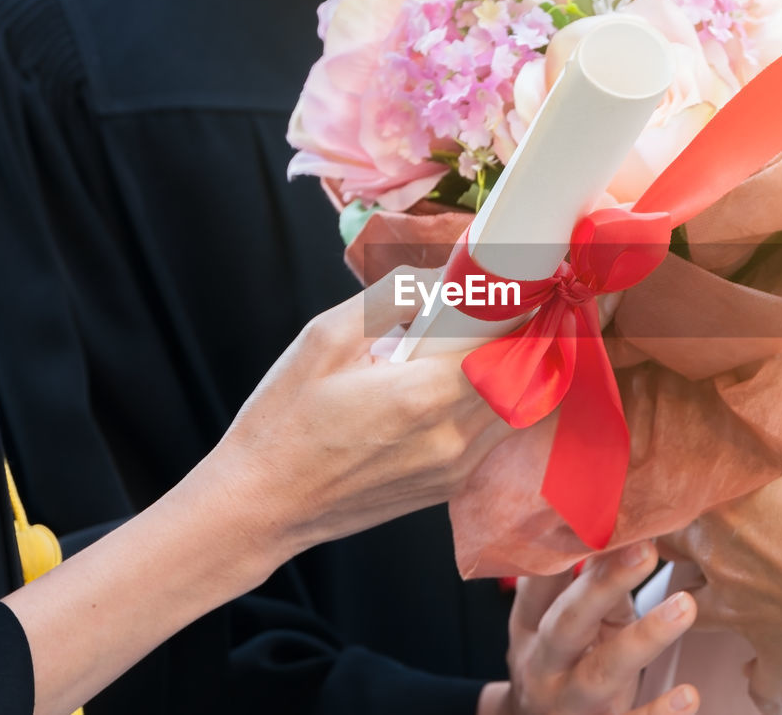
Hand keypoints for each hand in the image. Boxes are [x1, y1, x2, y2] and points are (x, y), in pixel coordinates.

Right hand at [211, 268, 511, 563]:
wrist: (261, 505)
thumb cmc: (284, 421)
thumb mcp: (325, 337)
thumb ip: (391, 297)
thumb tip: (441, 276)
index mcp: (423, 394)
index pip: (505, 341)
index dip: (516, 309)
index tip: (512, 287)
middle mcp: (451, 436)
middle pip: (520, 374)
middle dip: (516, 335)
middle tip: (495, 308)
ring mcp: (455, 467)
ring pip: (517, 408)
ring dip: (510, 371)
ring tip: (476, 343)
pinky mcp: (449, 485)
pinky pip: (495, 434)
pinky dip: (493, 403)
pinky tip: (457, 384)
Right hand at [479, 542, 699, 714]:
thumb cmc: (558, 664)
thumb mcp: (559, 623)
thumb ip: (586, 582)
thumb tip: (627, 525)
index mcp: (530, 627)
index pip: (540, 582)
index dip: (567, 547)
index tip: (602, 512)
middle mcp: (543, 664)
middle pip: (567, 623)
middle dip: (603, 584)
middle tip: (646, 549)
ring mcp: (570, 703)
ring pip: (602, 672)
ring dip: (644, 637)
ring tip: (685, 606)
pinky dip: (660, 714)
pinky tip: (690, 695)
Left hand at [666, 473, 781, 709]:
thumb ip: (773, 470)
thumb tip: (761, 446)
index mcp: (725, 515)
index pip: (674, 499)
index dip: (673, 494)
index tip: (672, 489)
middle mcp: (721, 564)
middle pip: (675, 549)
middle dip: (676, 541)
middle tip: (682, 533)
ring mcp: (739, 613)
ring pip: (696, 609)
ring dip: (697, 601)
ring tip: (703, 593)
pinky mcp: (771, 653)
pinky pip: (762, 681)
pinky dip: (763, 687)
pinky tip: (763, 690)